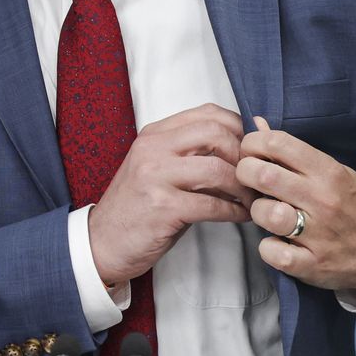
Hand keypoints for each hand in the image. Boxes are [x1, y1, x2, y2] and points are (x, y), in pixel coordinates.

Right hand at [87, 103, 255, 284]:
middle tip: (254, 175)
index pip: (208, 113)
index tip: (251, 148)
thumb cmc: (137, 207)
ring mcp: (156, 177)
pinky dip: (233, 211)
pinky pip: (212, 204)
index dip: (239, 128)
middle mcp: (153, 149)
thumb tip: (242, 147)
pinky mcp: (162, 208)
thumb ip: (193, 154)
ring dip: (243, 187)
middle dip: (244, 155)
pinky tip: (239, 216)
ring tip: (250, 199)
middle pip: (216, 134)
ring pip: (218, 169)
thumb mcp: (159, 169)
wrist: (101, 242)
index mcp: (155, 134)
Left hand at [237, 117, 355, 291]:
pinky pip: (272, 252)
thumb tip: (257, 124)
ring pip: (263, 213)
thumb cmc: (355, 205)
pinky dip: (268, 247)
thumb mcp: (334, 171)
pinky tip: (278, 242)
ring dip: (257, 211)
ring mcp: (317, 235)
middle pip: (262, 175)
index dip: (253, 143)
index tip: (251, 151)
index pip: (278, 143)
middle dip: (245, 172)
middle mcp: (322, 200)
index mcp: (328, 172)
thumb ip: (295, 152)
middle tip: (249, 179)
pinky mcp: (312, 265)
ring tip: (268, 212)